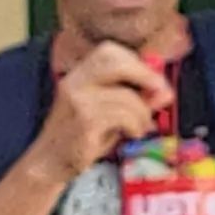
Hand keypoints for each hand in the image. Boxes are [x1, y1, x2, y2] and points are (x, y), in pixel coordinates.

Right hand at [35, 41, 169, 175]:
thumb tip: (165, 92)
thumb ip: (135, 99)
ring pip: (127, 96)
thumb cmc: (81, 136)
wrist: (50, 163)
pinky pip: (123, 116)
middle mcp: (73, 82)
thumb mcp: (110, 113)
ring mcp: (77, 101)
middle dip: (144, 75)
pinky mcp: (84, 121)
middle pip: (115, 61)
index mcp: (77, 75)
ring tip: (139, 127)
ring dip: (142, 114)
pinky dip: (135, 126)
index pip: (108, 51)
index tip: (152, 80)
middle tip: (160, 93)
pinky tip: (130, 134)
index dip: (135, 61)